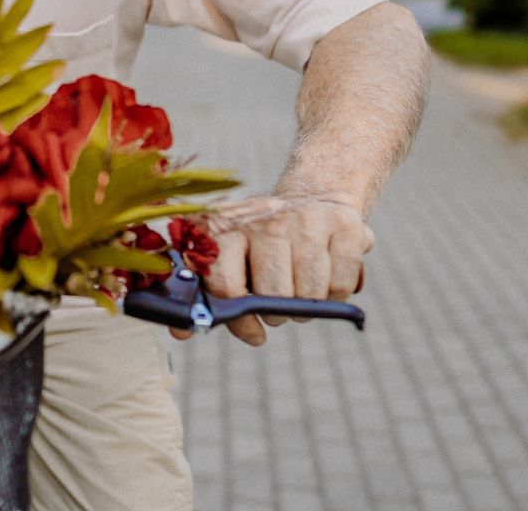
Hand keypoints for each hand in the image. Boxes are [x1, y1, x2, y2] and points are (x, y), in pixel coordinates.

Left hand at [170, 194, 372, 346]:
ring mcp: (308, 220)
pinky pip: (341, 285)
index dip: (238, 319)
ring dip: (307, 307)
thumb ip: (202, 294)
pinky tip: (326, 278)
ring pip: (310, 294)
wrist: (314, 195)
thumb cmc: (262, 241)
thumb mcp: (228, 255)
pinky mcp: (347, 226)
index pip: (225, 285)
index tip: (252, 332)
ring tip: (301, 291)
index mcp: (227, 226)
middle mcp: (266, 219)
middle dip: (277, 313)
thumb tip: (181, 333)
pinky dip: (337, 294)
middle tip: (279, 305)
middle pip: (273, 295)